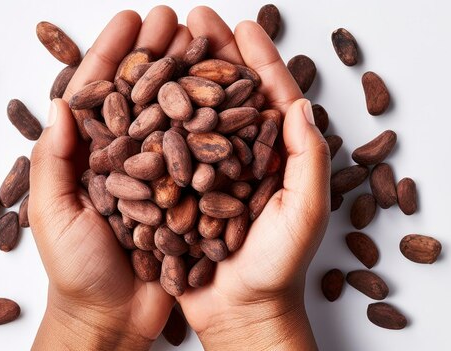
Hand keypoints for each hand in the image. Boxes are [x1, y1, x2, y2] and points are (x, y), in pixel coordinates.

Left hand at [29, 6, 193, 349]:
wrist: (114, 319)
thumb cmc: (76, 271)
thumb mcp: (54, 215)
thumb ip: (53, 161)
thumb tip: (59, 104)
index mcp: (87, 154)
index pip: (99, 93)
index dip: (113, 53)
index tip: (132, 19)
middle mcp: (124, 156)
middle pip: (141, 94)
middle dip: (156, 54)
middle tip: (175, 18)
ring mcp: (156, 173)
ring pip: (173, 116)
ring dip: (187, 77)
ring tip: (204, 43)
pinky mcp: (183, 194)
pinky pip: (198, 153)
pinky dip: (211, 124)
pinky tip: (226, 97)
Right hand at [177, 7, 330, 350]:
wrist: (240, 310)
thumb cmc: (278, 267)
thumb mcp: (304, 213)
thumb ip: (308, 160)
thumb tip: (298, 105)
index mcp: (275, 153)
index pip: (267, 95)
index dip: (257, 57)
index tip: (242, 24)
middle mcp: (241, 154)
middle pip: (227, 94)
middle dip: (212, 54)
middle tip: (194, 19)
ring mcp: (209, 168)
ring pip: (195, 113)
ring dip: (182, 77)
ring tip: (166, 45)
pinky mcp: (181, 187)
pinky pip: (168, 147)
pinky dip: (157, 119)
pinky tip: (142, 96)